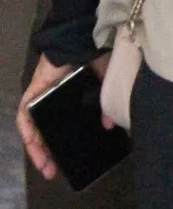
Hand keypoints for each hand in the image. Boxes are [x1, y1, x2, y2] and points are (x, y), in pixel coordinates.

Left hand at [16, 53, 110, 180]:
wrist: (83, 37)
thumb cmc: (95, 57)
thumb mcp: (105, 83)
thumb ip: (106, 104)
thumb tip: (110, 125)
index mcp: (70, 100)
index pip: (62, 127)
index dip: (62, 145)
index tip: (66, 164)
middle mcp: (53, 101)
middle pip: (45, 131)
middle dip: (47, 154)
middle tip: (53, 171)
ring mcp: (41, 96)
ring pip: (33, 127)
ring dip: (36, 147)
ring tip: (44, 165)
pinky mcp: (34, 90)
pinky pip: (26, 113)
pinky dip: (28, 128)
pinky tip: (32, 141)